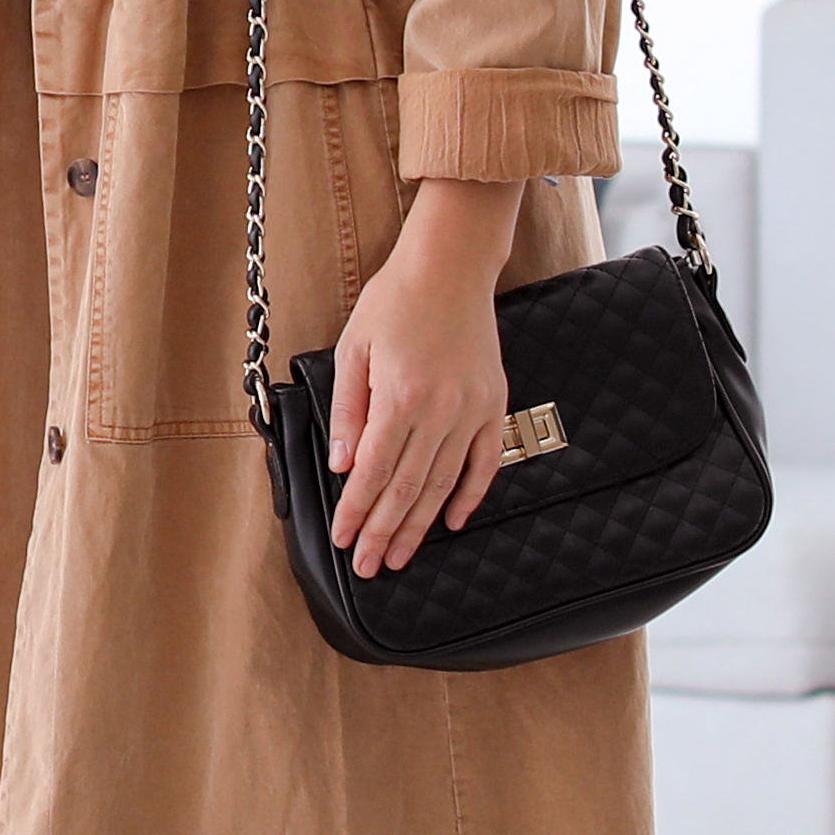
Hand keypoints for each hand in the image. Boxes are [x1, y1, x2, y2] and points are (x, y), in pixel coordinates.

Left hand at [324, 180, 522, 573]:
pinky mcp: (494, 405)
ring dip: (420, 525)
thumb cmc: (394, 301)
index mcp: (399, 397)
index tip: (344, 540)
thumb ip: (347, 410)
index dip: (356, 512)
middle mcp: (439, 410)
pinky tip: (452, 521)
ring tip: (401, 555)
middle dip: (384, 532)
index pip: (371, 472)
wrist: (449, 268)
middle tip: (369, 566)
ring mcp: (471, 410)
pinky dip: (469, 496)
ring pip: (443, 484)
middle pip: (407, 489)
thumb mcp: (353, 348)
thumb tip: (341, 464)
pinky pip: (484, 462)